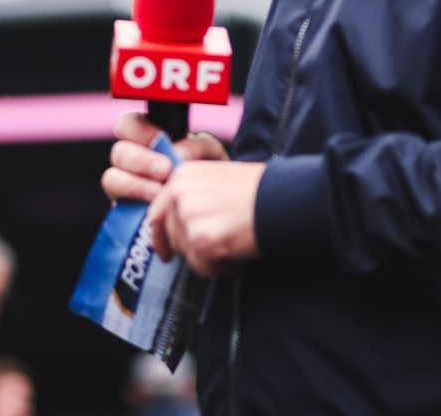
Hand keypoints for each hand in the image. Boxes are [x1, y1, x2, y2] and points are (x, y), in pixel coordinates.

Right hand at [100, 112, 228, 203]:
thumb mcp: (210, 154)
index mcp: (148, 138)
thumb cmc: (209, 176)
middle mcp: (132, 161)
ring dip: (134, 185)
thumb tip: (177, 154)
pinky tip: (154, 211)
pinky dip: (135, 207)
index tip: (159, 140)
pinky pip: (116, 207)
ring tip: (160, 193)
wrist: (212, 213)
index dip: (138, 130)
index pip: (128, 124)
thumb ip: (197, 146)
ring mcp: (126, 187)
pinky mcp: (125, 212)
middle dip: (139, 160)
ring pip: (111, 178)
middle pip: (118, 152)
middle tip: (165, 170)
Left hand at [148, 159, 264, 274]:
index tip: (164, 252)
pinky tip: (232, 253)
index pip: (157, 212)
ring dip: (205, 256)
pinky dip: (216, 266)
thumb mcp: (215, 179)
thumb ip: (190, 195)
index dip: (159, 236)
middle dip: (189, 247)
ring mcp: (189, 217)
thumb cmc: (257, 190)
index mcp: (181, 176)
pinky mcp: (202, 240)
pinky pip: (200, 265)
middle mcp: (179, 194)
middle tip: (212, 247)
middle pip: (170, 235)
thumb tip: (174, 223)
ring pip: (185, 253)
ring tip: (229, 244)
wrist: (283, 199)